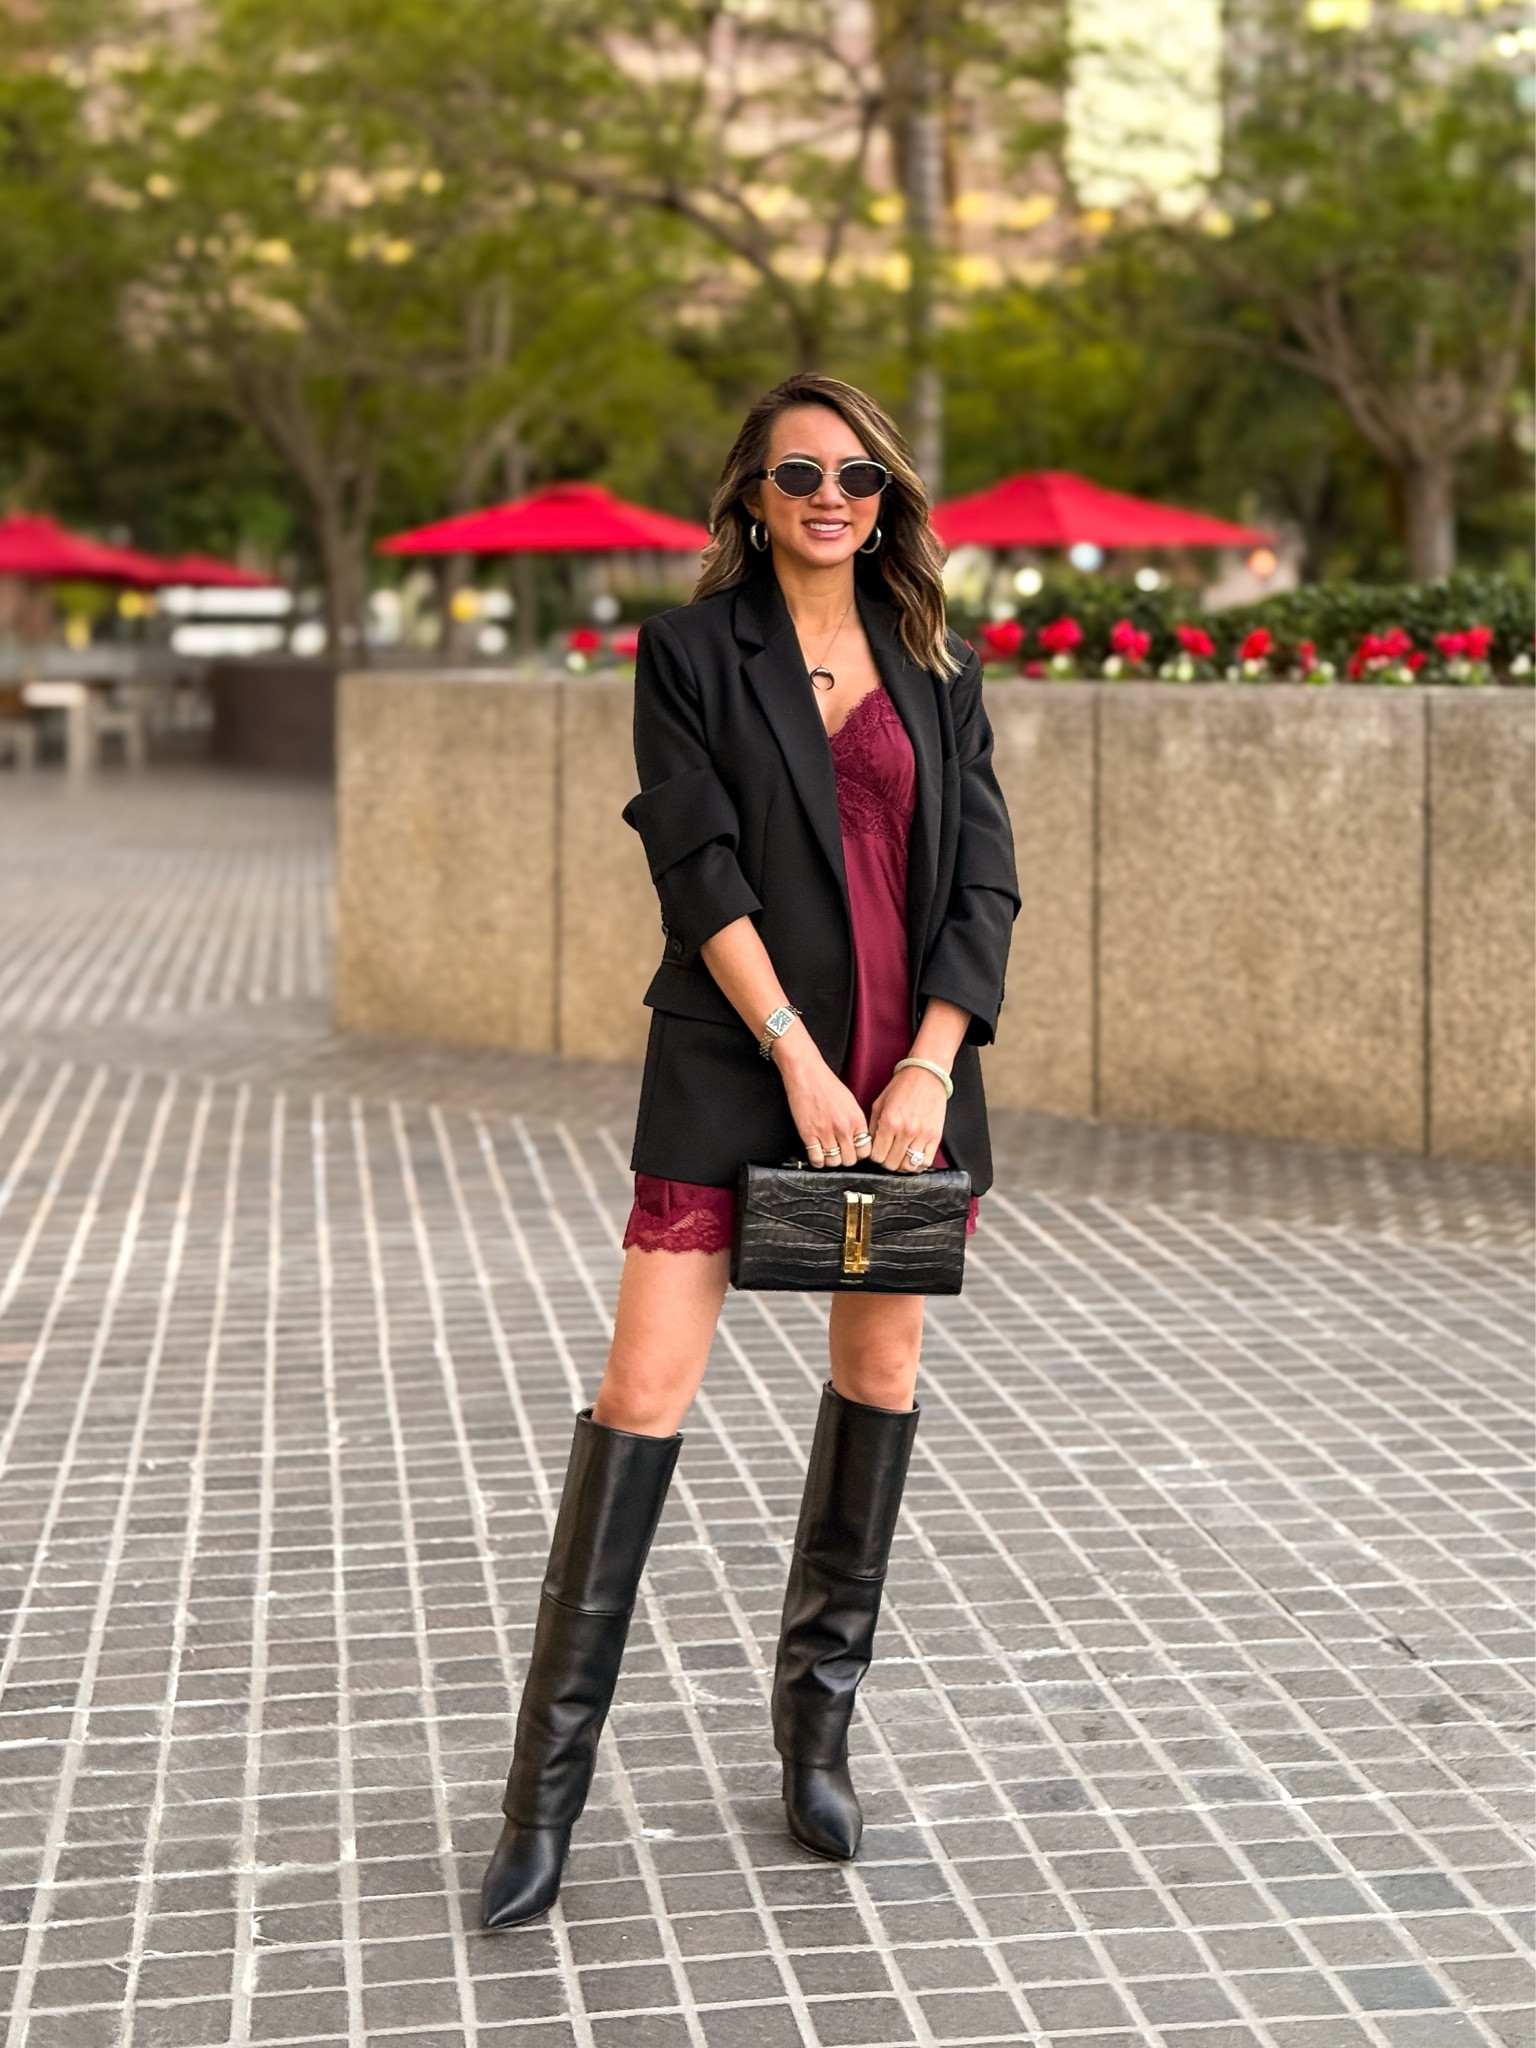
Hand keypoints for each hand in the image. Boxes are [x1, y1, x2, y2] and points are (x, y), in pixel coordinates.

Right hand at [774, 1035, 871, 1168]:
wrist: (806, 1073)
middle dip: (845, 1157)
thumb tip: (857, 1138)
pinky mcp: (808, 1135)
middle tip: (839, 1151)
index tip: (853, 1150)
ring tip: (828, 1151)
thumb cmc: (826, 1083)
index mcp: (857, 1119)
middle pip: (850, 1160)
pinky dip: (817, 1160)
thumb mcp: (850, 1101)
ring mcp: (825, 1133)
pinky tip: (817, 1153)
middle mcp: (843, 1128)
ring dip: (831, 1160)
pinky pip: (816, 1159)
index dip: (859, 1153)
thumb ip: (855, 1122)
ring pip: (834, 1162)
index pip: (865, 1150)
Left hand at [868, 1065, 946, 1172]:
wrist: (926, 1075)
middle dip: (887, 1160)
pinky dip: (918, 1163)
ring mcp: (922, 1135)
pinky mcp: (935, 1137)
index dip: (875, 1156)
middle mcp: (905, 1131)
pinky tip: (913, 1155)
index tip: (878, 1151)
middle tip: (888, 1152)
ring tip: (900, 1155)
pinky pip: (926, 1162)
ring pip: (908, 1166)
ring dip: (902, 1164)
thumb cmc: (902, 1086)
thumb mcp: (879, 1104)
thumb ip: (873, 1127)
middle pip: (891, 1164)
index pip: (877, 1155)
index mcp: (889, 1122)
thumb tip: (869, 1146)